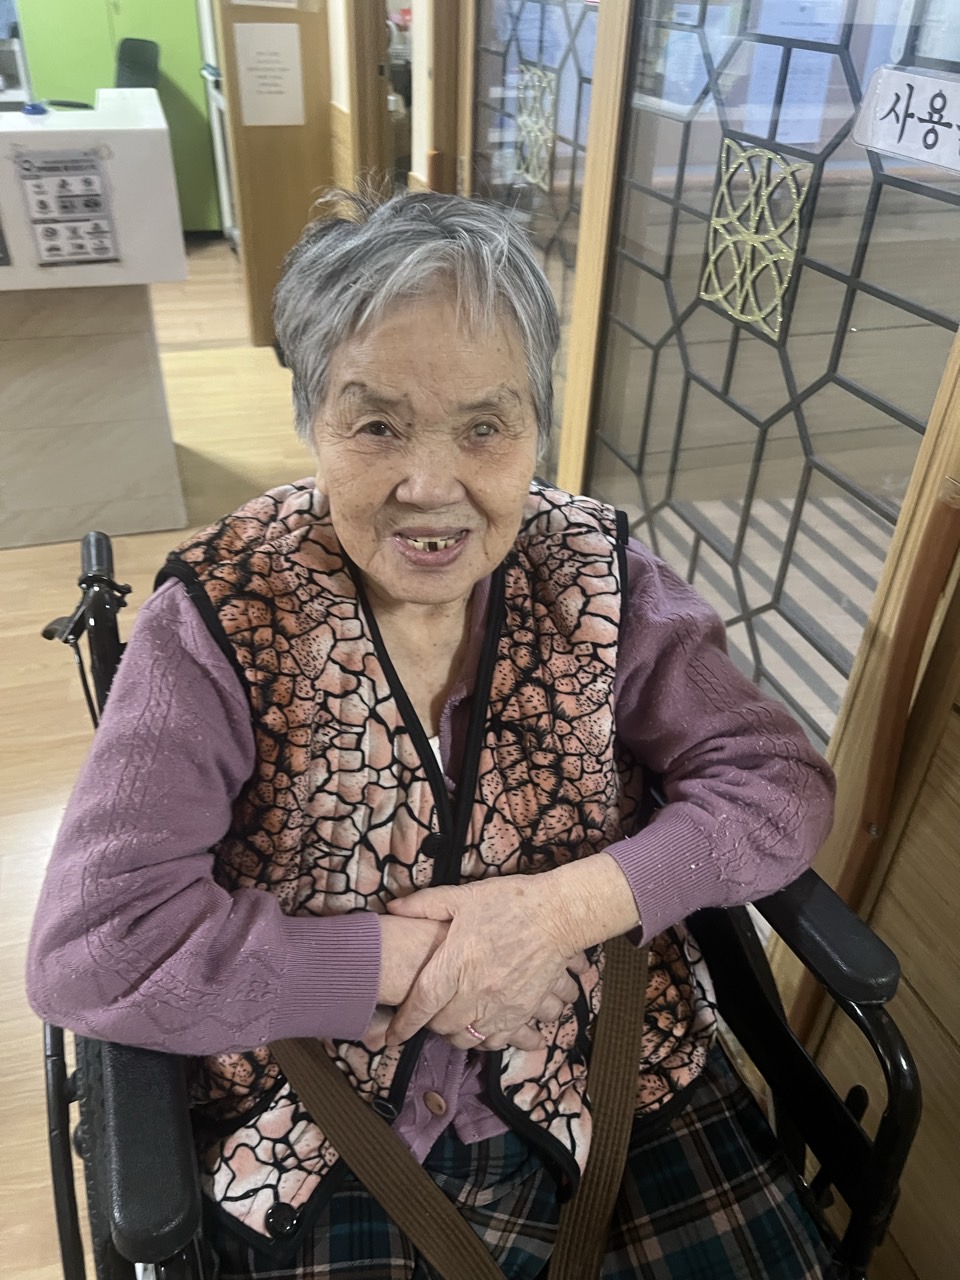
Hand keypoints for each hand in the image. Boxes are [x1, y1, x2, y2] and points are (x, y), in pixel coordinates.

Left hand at [383, 875, 581, 1046]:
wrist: (558, 915)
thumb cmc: (510, 902)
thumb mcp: (463, 897)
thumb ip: (425, 904)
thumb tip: (393, 908)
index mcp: (455, 963)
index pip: (420, 1004)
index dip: (403, 1024)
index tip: (392, 1035)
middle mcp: (475, 991)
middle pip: (442, 1026)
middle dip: (430, 1024)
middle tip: (429, 1014)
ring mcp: (500, 1006)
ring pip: (467, 1038)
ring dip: (455, 1034)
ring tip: (453, 1022)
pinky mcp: (522, 1013)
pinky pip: (497, 1041)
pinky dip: (484, 1040)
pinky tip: (481, 1028)